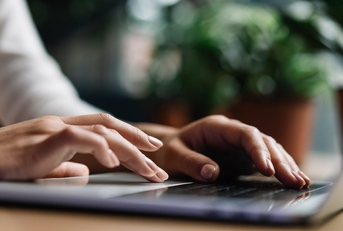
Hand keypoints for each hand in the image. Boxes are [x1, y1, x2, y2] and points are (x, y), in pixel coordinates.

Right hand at [0, 114, 167, 181]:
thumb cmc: (6, 163)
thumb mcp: (42, 164)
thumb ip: (65, 166)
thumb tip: (85, 171)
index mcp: (64, 129)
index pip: (104, 127)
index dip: (129, 135)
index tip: (149, 147)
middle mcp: (63, 124)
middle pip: (110, 127)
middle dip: (138, 142)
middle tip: (159, 157)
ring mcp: (54, 129)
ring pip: (102, 132)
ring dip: (129, 150)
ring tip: (148, 167)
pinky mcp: (44, 139)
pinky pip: (79, 139)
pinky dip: (100, 148)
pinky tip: (114, 163)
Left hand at [141, 115, 310, 188]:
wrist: (171, 148)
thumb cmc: (170, 150)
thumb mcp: (174, 155)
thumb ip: (191, 162)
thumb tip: (212, 173)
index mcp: (217, 127)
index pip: (245, 134)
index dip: (258, 150)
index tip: (267, 169)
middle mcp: (232, 132)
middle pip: (262, 141)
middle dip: (279, 160)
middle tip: (293, 180)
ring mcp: (239, 143)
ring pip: (268, 149)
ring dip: (285, 164)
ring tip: (300, 182)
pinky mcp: (242, 155)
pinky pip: (265, 159)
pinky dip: (279, 168)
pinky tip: (292, 178)